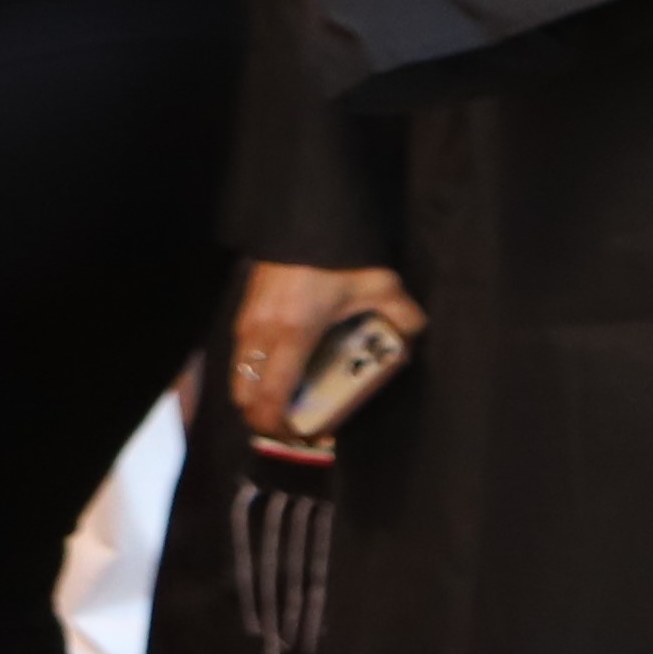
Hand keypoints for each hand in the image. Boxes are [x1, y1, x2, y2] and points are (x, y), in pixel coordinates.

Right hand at [232, 260, 422, 445]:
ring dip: (256, 396)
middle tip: (293, 423)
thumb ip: (401, 313)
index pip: (271, 396)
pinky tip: (280, 367)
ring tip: (286, 400)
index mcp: (292, 335)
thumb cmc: (340, 255)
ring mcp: (246, 322)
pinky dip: (252, 372)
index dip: (278, 425)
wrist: (306, 217)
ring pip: (238, 376)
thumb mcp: (379, 283)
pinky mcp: (243, 311)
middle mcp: (260, 334)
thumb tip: (414, 334)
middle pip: (245, 395)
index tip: (299, 436)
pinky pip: (239, 356)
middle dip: (264, 417)